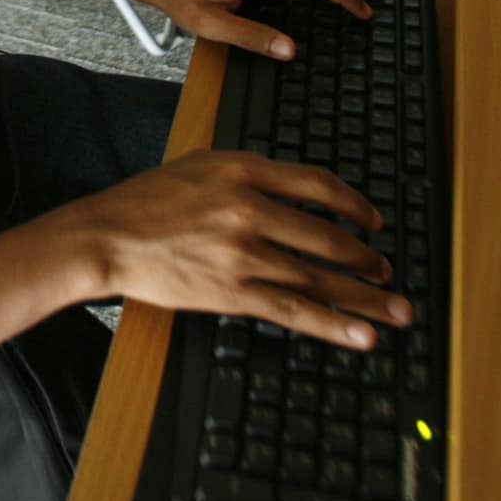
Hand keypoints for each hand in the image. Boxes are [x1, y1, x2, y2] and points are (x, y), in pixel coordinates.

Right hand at [61, 148, 410, 348]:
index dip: (355, 206)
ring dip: (363, 297)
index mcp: (244, 170)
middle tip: (384, 270)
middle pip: (328, 236)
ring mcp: (242, 254)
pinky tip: (361, 336)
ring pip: (318, 277)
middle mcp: (249, 209)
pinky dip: (333, 326)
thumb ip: (250, 172)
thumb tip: (296, 189)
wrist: (108, 236)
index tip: (372, 221)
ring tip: (391, 308)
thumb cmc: (148, 200)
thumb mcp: (202, 164)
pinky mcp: (231, 292)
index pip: (319, 186)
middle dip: (365, 258)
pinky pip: (293, 311)